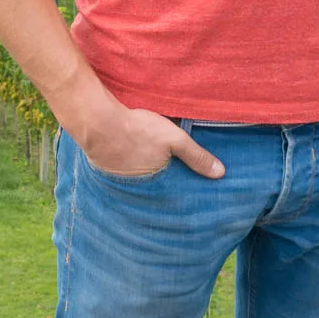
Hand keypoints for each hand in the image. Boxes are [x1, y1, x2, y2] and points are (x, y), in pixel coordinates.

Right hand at [70, 98, 225, 179]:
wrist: (97, 122)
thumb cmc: (137, 129)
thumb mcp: (174, 139)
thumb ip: (196, 156)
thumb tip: (221, 173)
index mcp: (156, 184)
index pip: (174, 195)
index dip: (180, 190)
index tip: (188, 189)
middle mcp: (138, 188)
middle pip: (155, 189)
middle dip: (163, 185)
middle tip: (169, 175)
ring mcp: (120, 180)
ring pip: (138, 180)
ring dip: (143, 175)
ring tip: (149, 164)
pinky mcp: (106, 169)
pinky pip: (121, 171)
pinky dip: (127, 165)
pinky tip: (129, 155)